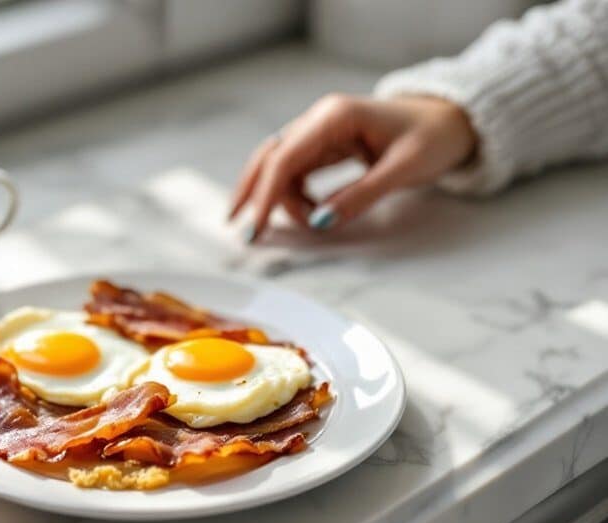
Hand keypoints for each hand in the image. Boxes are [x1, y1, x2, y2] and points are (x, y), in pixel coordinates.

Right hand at [230, 94, 477, 240]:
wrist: (452, 119)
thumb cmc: (434, 138)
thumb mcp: (402, 170)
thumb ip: (359, 196)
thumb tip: (319, 222)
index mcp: (335, 116)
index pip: (284, 158)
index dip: (266, 195)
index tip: (256, 229)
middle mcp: (319, 119)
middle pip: (269, 157)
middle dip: (251, 194)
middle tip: (243, 232)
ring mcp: (320, 130)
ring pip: (279, 166)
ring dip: (279, 199)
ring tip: (303, 225)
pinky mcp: (324, 144)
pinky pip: (296, 170)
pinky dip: (294, 195)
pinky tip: (310, 213)